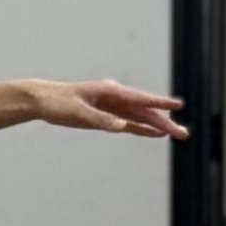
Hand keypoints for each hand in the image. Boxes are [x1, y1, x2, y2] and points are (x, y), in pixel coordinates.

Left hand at [23, 78, 186, 139]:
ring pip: (139, 117)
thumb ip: (101, 120)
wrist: (42, 101)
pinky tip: (155, 133)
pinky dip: (142, 128)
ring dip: (157, 126)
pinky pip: (128, 123)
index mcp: (109, 91)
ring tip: (176, 134)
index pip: (140, 99)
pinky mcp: (106, 116)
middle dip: (164, 122)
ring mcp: (112, 106)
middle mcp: (115, 97)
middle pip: (144, 111)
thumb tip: (122, 126)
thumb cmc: (58, 103)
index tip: (177, 106)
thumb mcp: (77, 113)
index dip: (159, 104)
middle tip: (183, 133)